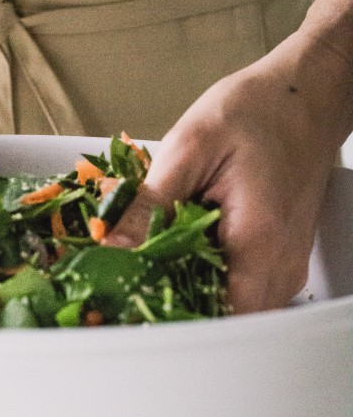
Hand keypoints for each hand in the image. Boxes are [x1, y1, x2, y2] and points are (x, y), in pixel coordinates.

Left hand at [109, 33, 352, 313]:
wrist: (305, 96)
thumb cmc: (257, 110)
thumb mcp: (190, 147)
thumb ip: (150, 203)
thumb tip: (111, 245)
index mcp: (257, 241)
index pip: (212, 318)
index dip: (163, 316)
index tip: (122, 299)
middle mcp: (279, 267)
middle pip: (219, 320)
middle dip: (169, 305)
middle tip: (124, 277)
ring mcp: (284, 267)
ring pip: (229, 308)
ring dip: (186, 290)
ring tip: (149, 257)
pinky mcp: (278, 260)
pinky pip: (241, 289)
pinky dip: (206, 275)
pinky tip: (179, 246)